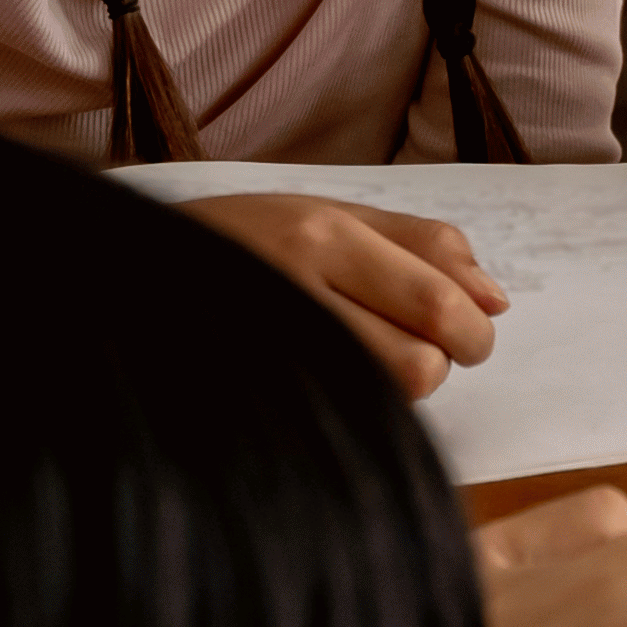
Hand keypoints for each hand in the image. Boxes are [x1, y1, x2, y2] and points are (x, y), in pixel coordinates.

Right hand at [181, 191, 505, 400]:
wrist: (130, 274)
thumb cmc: (241, 239)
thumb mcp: (326, 213)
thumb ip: (419, 245)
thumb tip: (496, 298)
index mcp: (321, 233)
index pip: (438, 296)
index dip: (475, 325)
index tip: (470, 330)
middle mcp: (297, 288)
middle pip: (423, 357)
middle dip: (452, 359)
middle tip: (441, 349)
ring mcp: (274, 347)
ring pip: (389, 394)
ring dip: (403, 381)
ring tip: (374, 355)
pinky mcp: (256, 395)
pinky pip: (349, 413)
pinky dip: (364, 402)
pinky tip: (340, 377)